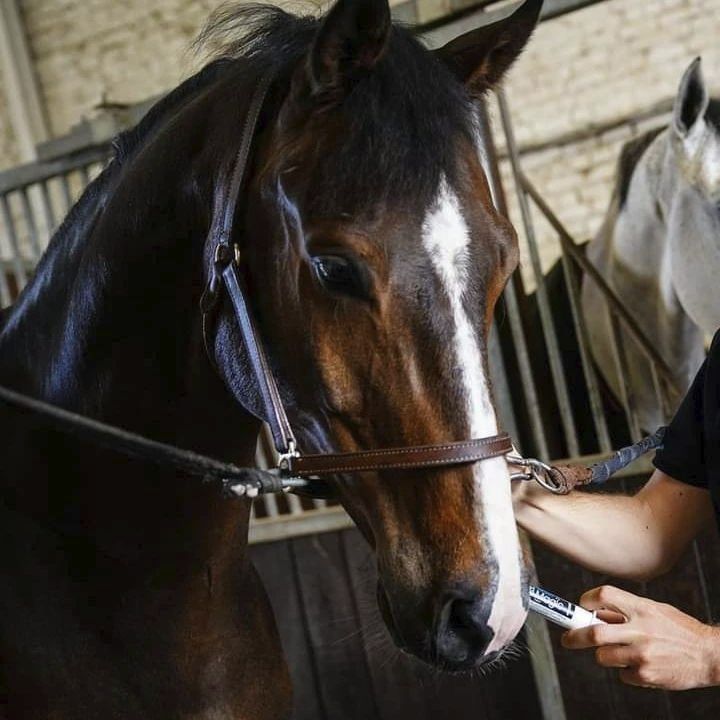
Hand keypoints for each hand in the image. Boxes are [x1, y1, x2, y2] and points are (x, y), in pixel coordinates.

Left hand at [561, 585, 719, 689]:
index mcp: (641, 608)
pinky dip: (625, 671)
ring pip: (603, 657)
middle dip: (573, 637)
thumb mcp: (654, 610)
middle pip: (593, 633)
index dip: (587, 600)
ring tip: (619, 652)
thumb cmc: (679, 630)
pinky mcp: (647, 675)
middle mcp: (640, 629)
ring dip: (604, 656)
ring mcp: (642, 654)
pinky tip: (641, 665)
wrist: (710, 655)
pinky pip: (622, 674)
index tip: (579, 606)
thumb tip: (595, 614)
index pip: (604, 595)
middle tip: (566, 639)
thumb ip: (626, 611)